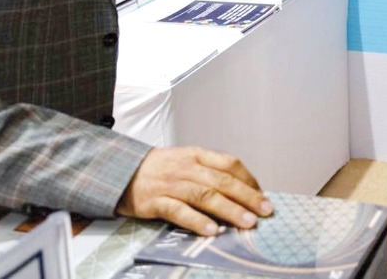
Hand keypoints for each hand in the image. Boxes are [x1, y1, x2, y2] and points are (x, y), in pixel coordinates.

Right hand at [116, 147, 272, 235]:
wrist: (121, 171)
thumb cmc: (160, 168)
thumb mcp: (187, 160)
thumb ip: (210, 171)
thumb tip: (241, 188)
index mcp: (197, 155)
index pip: (229, 164)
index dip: (249, 179)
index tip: (262, 194)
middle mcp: (187, 167)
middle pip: (222, 181)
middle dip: (247, 197)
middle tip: (266, 210)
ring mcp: (171, 184)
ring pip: (205, 196)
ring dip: (229, 210)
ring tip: (247, 222)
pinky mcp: (156, 202)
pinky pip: (179, 212)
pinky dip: (197, 221)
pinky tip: (212, 231)